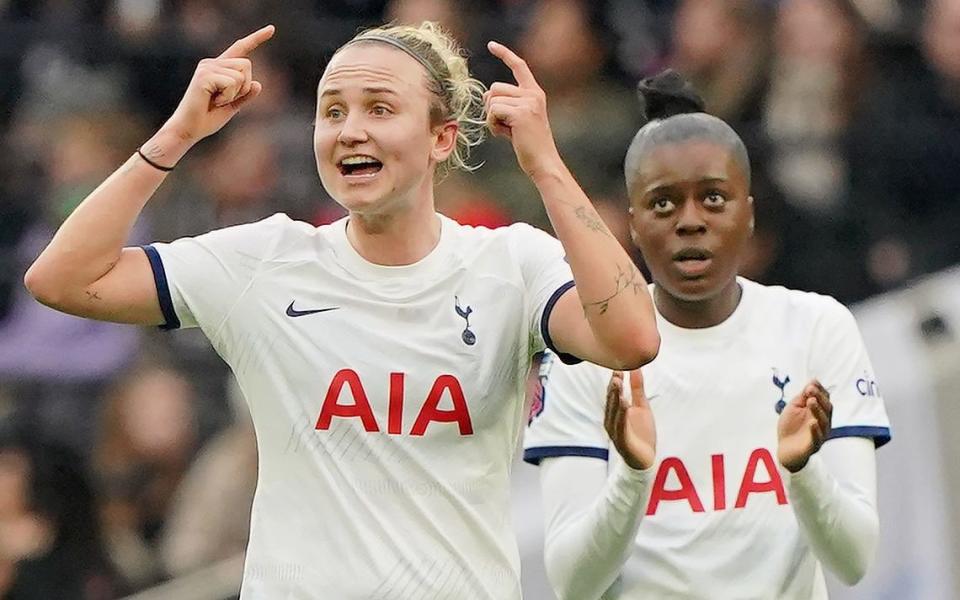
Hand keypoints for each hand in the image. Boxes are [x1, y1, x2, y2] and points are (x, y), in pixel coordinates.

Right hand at [161, 25, 274, 143]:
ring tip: (217, 100)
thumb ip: (245, 96)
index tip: (272, 29)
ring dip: (235, 93)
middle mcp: (212, 63)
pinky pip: (232, 83)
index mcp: (219, 67)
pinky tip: (213, 101)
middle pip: (247, 64)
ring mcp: (207, 67)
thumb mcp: (232, 106)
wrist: (189, 129)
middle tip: (225, 99)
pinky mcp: (204, 75)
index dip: (256, 38)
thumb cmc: (207, 118)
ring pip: (241, 75)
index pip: (240, 49)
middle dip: (244, 86)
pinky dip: (228, 97)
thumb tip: (259, 84)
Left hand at [485, 41, 562, 179]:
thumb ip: (505, 105)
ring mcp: (528, 102)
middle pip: (495, 88)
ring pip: (492, 100)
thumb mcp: (517, 120)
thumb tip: (486, 95)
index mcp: (535, 93)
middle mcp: (533, 94)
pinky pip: (493, 112)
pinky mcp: (521, 113)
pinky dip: (492, 125)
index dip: (504, 54)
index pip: (519, 66)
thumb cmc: (529, 145)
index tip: (491, 45)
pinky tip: (505, 135)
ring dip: (492, 118)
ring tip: (508, 131)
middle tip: (505, 126)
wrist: (543, 162)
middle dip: (491, 107)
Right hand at [605, 369, 655, 469]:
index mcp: (614, 411)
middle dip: (613, 387)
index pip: (613, 392)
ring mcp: (615, 431)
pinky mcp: (623, 441)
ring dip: (615, 397)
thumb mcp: (641, 406)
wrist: (645, 459)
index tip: (618, 365)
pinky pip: (621, 426)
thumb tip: (635, 368)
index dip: (615, 379)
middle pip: (611, 401)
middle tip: (616, 373)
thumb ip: (637, 388)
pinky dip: (622, 414)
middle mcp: (611, 420)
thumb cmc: (641, 433)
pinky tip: (624, 404)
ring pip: (614, 412)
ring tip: (618, 384)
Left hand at [777, 380, 832, 471]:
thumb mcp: (794, 407)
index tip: (811, 384)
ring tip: (810, 402)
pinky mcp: (814, 445)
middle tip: (810, 390)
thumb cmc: (790, 427)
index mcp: (819, 411)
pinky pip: (817, 438)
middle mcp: (823, 422)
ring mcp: (820, 434)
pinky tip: (812, 423)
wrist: (784, 448)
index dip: (820, 390)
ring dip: (818, 411)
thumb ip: (802, 396)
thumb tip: (812, 381)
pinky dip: (815, 431)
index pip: (825, 399)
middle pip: (827, 408)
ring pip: (824, 422)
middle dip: (820, 398)